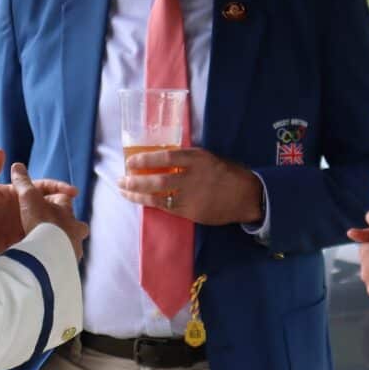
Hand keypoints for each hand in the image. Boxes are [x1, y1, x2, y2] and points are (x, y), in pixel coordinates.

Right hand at [12, 163, 88, 259]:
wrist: (49, 253)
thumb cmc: (41, 222)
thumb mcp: (29, 198)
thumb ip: (23, 183)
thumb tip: (16, 165)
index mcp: (66, 211)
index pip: (65, 199)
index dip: (57, 199)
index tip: (51, 202)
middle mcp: (76, 229)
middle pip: (77, 225)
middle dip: (68, 226)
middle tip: (56, 229)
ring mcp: (75, 248)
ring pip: (73, 244)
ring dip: (65, 245)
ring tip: (52, 250)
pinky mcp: (70, 265)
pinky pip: (67, 262)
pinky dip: (60, 262)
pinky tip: (51, 265)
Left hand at [117, 147, 262, 225]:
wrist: (247, 196)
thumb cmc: (227, 173)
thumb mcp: (209, 158)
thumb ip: (188, 159)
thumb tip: (163, 159)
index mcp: (197, 158)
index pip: (166, 156)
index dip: (145, 159)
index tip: (130, 161)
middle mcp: (192, 177)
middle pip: (157, 179)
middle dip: (135, 180)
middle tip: (121, 179)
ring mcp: (191, 196)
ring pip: (158, 196)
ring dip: (138, 195)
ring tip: (124, 192)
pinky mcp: (192, 212)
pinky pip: (167, 208)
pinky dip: (152, 204)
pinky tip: (141, 202)